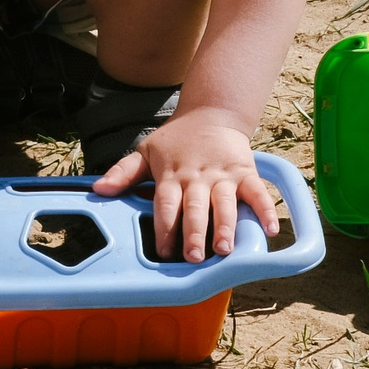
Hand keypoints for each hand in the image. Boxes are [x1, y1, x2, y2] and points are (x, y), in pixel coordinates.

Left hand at [90, 106, 280, 262]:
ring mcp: (223, 175)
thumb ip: (123, 172)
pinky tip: (270, 230)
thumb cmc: (176, 139)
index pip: (166, 204)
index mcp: (172, 175)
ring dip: (226, 226)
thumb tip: (98, 189)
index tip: (164, 250)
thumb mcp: (146, 151)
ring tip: (225, 249)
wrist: (212, 112)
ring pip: (225, 203)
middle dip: (194, 233)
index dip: (165, 227)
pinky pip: (258, 192)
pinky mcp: (245, 172)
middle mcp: (198, 177)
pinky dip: (265, 209)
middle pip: (195, 207)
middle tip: (194, 257)